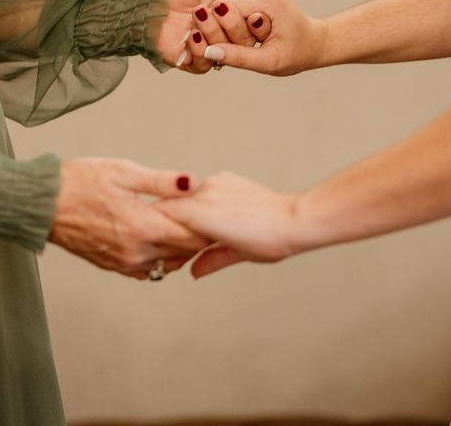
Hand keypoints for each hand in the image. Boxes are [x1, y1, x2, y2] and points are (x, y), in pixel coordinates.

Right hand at [49, 158, 210, 279]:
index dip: (207, 225)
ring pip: (167, 264)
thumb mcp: (123, 172)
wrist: (43, 204)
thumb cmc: (79, 183)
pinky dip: (159, 258)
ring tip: (181, 226)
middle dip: (196, 236)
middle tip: (204, 218)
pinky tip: (157, 239)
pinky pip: (146, 270)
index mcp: (143, 228)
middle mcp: (135, 252)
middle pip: (183, 253)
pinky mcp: (112, 266)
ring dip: (178, 249)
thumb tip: (191, 181)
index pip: (192, 237)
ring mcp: (123, 263)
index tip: (212, 212)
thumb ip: (161, 181)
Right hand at [154, 171, 302, 277]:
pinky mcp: (227, 179)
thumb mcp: (236, 255)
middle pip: (173, 205)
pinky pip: (205, 191)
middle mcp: (205, 193)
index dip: (155, 227)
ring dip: (189, 212)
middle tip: (171, 240)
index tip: (154, 239)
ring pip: (190, 197)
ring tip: (197, 231)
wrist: (295, 219)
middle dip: (172, 222)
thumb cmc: (268, 241)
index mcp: (200, 213)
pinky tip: (215, 217)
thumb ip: (210, 260)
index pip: (161, 214)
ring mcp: (216, 183)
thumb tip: (194, 271)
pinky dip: (204, 203)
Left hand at [158, 0, 275, 72]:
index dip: (252, 18)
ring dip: (213, 35)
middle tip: (216, 8)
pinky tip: (192, 35)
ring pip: (223, 53)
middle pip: (242, 42)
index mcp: (227, 16)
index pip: (251, 24)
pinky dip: (200, 51)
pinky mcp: (188, 61)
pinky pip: (202, 65)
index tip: (248, 7)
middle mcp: (219, 34)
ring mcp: (204, 48)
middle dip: (231, 26)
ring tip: (198, 16)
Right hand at [185, 0, 326, 75]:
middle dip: (219, 26)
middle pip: (220, 2)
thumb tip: (208, 52)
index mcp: (269, 0)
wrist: (312, 41)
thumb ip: (239, 57)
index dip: (217, 29)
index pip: (224, 9)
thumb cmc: (295, 53)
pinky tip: (234, 30)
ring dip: (220, 20)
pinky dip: (222, 14)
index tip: (222, 48)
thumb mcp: (269, 62)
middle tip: (235, 45)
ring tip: (239, 38)